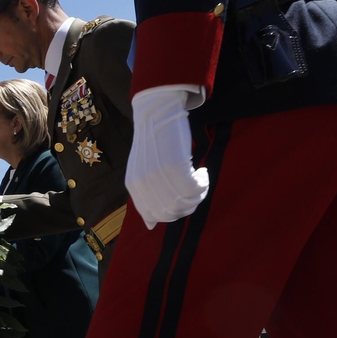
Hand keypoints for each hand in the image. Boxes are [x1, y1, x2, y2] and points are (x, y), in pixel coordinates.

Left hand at [126, 84, 209, 228]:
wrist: (155, 112)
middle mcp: (142, 184)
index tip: (183, 200)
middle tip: (195, 190)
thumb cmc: (154, 141)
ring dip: (198, 195)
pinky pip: (194, 189)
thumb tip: (150, 226)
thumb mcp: (142, 170)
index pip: (152, 216)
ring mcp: (157, 176)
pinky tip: (203, 172)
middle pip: (170, 213)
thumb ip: (145, 196)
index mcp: (133, 186)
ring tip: (200, 179)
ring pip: (184, 203)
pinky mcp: (173, 166)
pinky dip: (203, 183)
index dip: (172, 214)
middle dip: (188, 207)